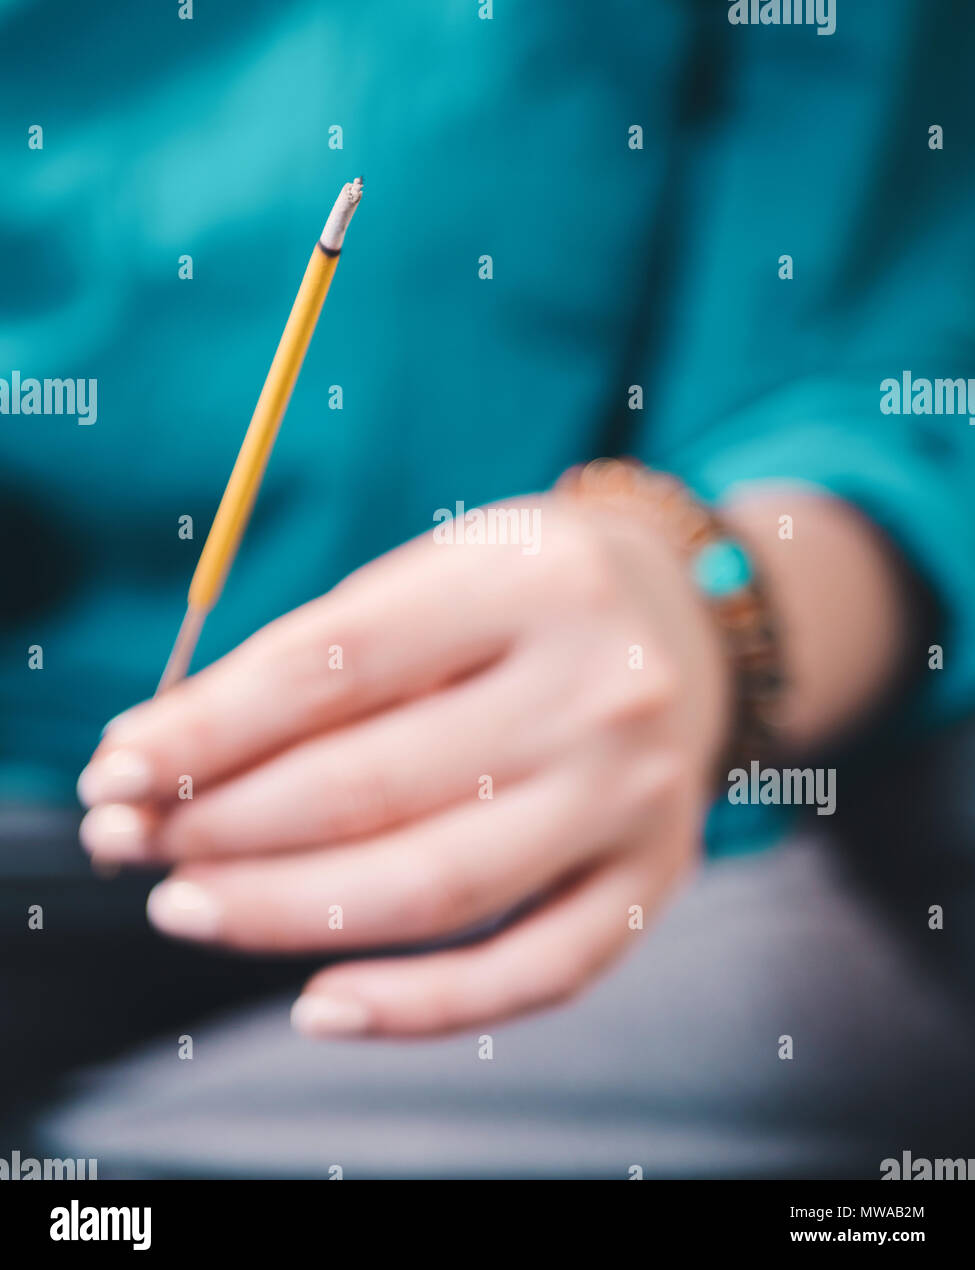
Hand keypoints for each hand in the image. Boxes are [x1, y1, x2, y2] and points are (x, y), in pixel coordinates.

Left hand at [78, 492, 730, 1036]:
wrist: (690, 616)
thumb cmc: (529, 587)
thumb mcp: (438, 569)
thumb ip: (320, 656)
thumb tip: (170, 758)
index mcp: (534, 580)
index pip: (335, 667)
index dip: (209, 729)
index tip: (121, 767)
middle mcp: (600, 688)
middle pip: (373, 785)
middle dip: (226, 825)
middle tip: (135, 842)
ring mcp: (637, 795)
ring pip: (439, 889)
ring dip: (287, 913)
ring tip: (189, 905)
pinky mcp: (654, 877)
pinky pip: (536, 973)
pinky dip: (421, 1007)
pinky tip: (321, 1004)